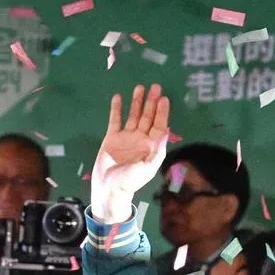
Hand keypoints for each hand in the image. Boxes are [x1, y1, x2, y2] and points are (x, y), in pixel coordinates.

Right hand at [91, 84, 170, 223]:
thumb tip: (165, 133)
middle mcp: (140, 140)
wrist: (109, 187)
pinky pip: (115, 120)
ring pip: (133, 116)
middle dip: (152, 103)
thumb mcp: (146, 168)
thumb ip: (156, 152)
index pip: (159, 126)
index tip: (164, 98)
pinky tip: (118, 97)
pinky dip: (117, 109)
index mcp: (150, 147)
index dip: (162, 112)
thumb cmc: (129, 181)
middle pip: (148, 117)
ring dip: (137, 102)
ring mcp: (126, 137)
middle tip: (156, 86)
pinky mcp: (112, 137)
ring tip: (140, 87)